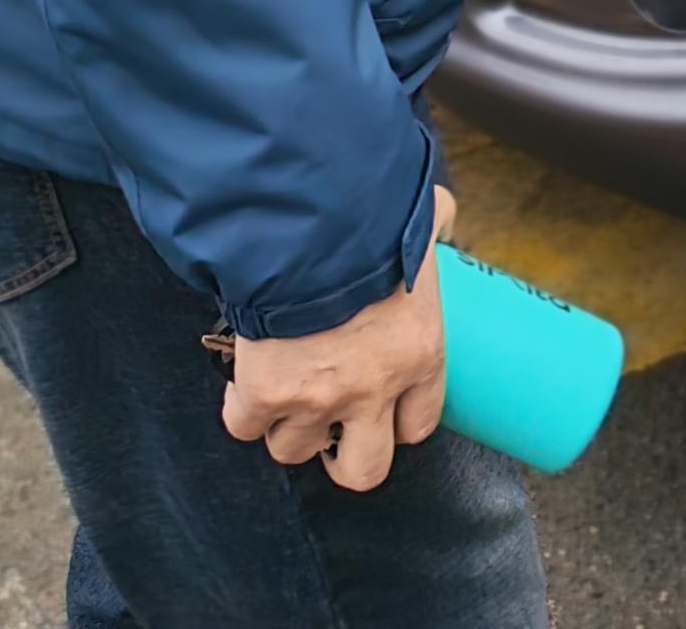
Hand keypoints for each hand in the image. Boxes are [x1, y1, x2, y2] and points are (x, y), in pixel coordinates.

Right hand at [220, 183, 453, 490]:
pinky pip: (245, 426)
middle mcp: (374, 390)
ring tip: (283, 393)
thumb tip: (444, 216)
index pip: (418, 425)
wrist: (311, 221)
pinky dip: (241, 408)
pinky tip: (245, 381)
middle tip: (331, 432)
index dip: (395, 422)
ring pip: (294, 450)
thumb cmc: (373, 217)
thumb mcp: (424, 223)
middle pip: (362, 469)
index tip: (382, 409)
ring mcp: (318, 398)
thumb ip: (437, 228)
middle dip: (343, 457)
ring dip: (286, 425)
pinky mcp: (265, 394)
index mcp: (420, 355)